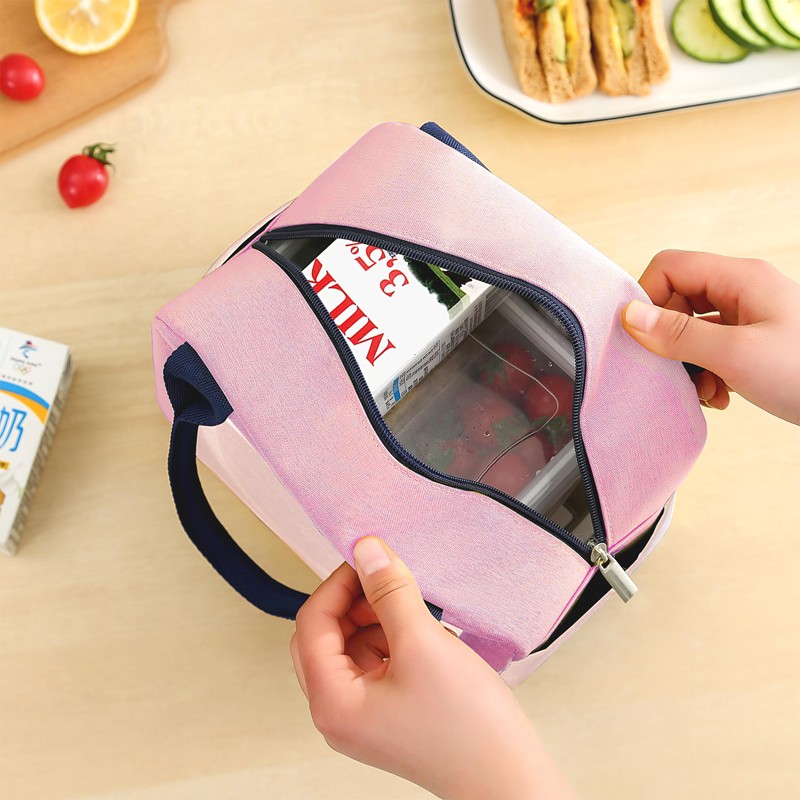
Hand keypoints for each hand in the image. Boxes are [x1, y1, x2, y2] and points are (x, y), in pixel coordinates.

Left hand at [290, 536, 572, 799]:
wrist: (511, 778)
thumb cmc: (468, 726)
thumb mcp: (422, 643)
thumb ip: (389, 592)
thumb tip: (365, 550)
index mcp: (332, 702)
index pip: (312, 623)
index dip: (337, 584)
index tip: (368, 558)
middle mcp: (338, 713)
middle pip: (325, 636)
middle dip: (352, 602)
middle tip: (386, 579)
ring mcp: (363, 716)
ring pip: (350, 647)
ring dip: (373, 618)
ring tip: (411, 607)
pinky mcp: (387, 714)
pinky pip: (374, 662)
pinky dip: (390, 637)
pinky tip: (420, 631)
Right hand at [622, 250, 799, 424]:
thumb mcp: (736, 355)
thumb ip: (678, 335)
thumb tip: (629, 316)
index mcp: (740, 279)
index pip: (669, 267)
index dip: (647, 298)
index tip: (640, 338)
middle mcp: (743, 291)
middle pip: (678, 299)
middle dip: (668, 339)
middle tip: (673, 372)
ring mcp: (751, 317)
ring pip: (693, 328)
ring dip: (687, 362)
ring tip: (704, 392)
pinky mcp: (756, 343)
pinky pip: (713, 349)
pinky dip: (707, 373)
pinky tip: (721, 397)